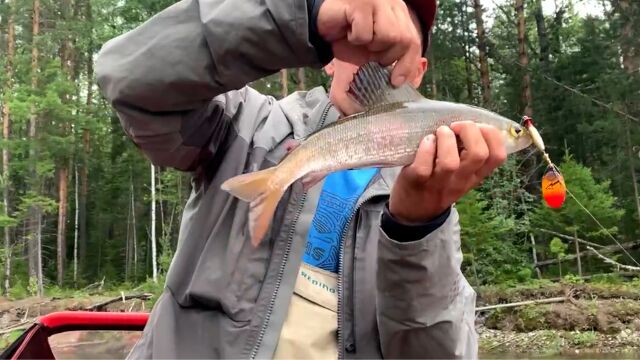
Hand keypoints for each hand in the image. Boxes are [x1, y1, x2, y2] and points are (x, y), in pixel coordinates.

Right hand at [317, 0, 421, 85]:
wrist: (322, 26)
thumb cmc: (346, 41)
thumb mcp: (369, 59)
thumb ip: (387, 69)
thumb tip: (399, 87)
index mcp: (399, 15)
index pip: (414, 41)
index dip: (408, 64)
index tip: (396, 81)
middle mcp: (392, 5)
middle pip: (405, 40)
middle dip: (387, 56)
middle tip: (370, 55)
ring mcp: (377, 2)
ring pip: (389, 35)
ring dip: (371, 46)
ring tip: (360, 39)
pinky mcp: (360, 4)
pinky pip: (365, 33)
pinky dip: (355, 38)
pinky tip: (348, 32)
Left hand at [388, 122, 507, 223]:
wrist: (413, 211)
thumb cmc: (439, 182)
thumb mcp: (461, 173)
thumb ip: (469, 153)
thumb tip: (472, 124)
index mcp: (476, 176)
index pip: (497, 157)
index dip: (492, 135)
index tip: (477, 127)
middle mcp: (461, 180)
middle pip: (478, 154)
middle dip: (469, 130)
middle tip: (456, 126)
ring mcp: (439, 183)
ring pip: (450, 162)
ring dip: (446, 139)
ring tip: (440, 133)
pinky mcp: (416, 181)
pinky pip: (423, 166)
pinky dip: (426, 148)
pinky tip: (426, 141)